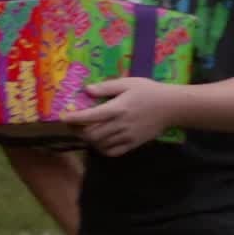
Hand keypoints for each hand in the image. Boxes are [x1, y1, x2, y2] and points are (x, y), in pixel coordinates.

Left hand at [61, 78, 179, 156]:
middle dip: (78, 130)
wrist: (171, 107)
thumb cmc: (148, 91)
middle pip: (92, 134)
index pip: (89, 116)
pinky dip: (102, 149)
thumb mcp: (127, 83)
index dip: (73, 119)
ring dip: (89, 140)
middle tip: (73, 125)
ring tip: (84, 132)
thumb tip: (87, 90)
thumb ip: (106, 87)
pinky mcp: (133, 144)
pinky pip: (113, 152)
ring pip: (100, 144)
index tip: (62, 118)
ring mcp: (127, 136)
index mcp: (117, 108)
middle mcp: (120, 124)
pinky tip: (99, 142)